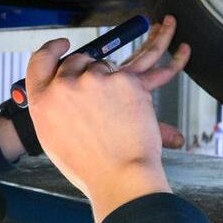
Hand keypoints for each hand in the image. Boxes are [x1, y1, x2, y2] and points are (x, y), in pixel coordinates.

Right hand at [25, 15, 191, 222]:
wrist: (118, 178)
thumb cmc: (89, 166)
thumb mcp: (56, 138)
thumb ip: (58, 109)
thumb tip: (71, 91)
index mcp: (43, 101)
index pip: (40, 62)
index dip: (52, 49)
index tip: (63, 44)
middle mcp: (65, 85)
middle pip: (79, 60)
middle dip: (91, 70)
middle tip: (106, 97)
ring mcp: (95, 79)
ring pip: (108, 66)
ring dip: (119, 80)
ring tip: (139, 96)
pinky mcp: (125, 80)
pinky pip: (150, 65)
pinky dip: (171, 60)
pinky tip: (183, 50)